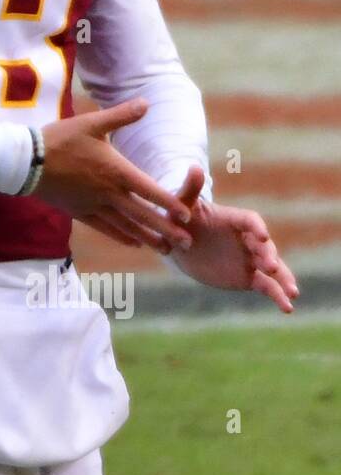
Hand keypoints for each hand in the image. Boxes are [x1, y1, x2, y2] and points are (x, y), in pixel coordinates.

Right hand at [39, 99, 194, 252]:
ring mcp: (94, 205)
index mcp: (116, 171)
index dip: (170, 204)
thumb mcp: (92, 123)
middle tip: (186, 243)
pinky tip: (134, 243)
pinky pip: (105, 228)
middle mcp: (109, 193)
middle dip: (166, 229)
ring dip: (148, 238)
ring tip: (165, 249)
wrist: (27, 162)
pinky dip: (122, 236)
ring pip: (126, 226)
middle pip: (143, 215)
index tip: (187, 215)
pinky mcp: (80, 212)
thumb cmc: (60, 139)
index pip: (150, 191)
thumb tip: (146, 102)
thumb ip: (122, 115)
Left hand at [168, 165, 299, 313]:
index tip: (261, 235)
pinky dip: (278, 296)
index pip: (251, 221)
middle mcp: (248, 239)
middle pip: (264, 246)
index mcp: (235, 220)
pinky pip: (267, 286)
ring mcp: (251, 259)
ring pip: (273, 268)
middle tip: (269, 265)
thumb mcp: (183, 205)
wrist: (181, 244)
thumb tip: (192, 166)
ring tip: (293, 293)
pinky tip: (287, 308)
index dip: (256, 227)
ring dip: (283, 278)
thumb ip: (190, 189)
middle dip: (268, 255)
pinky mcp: (249, 277)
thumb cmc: (182, 219)